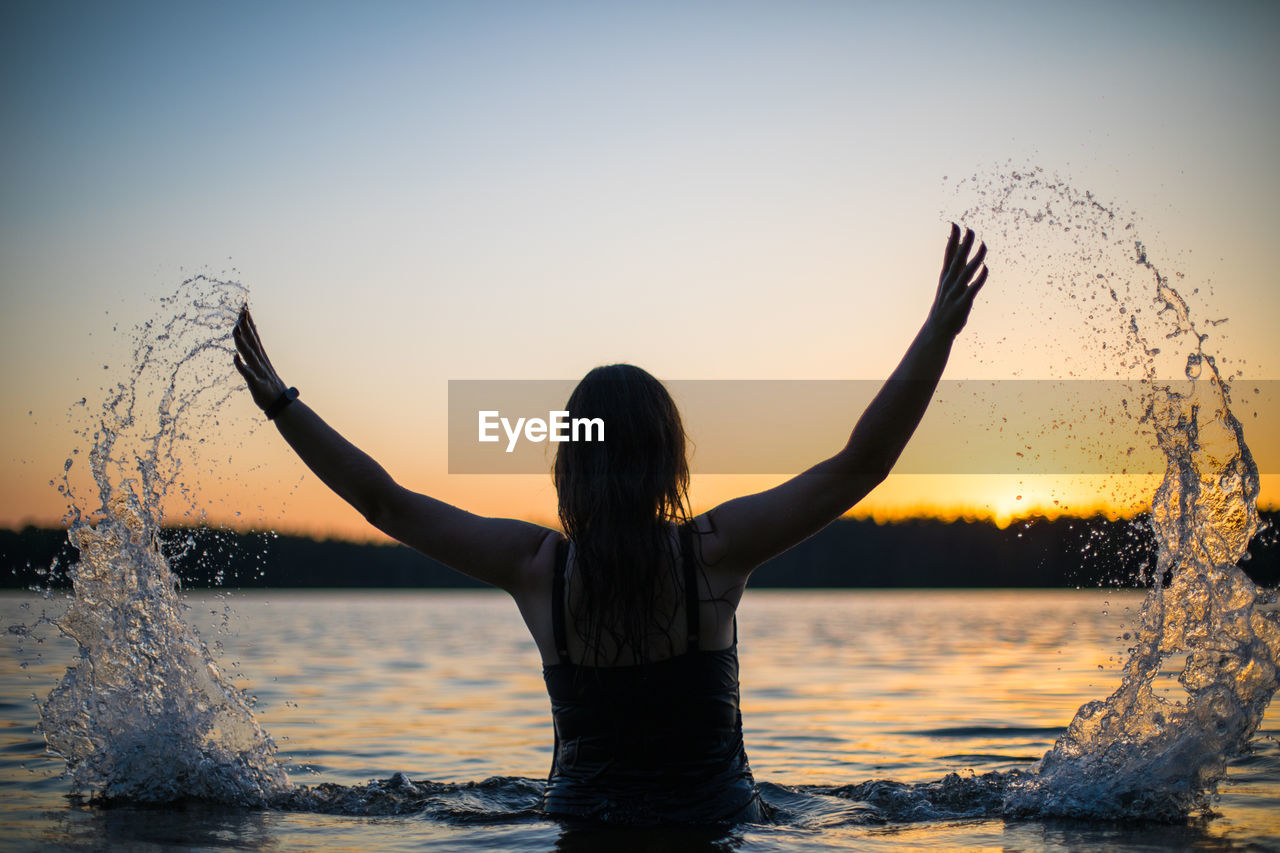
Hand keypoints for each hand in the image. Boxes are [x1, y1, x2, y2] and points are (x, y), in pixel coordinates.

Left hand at [232, 306, 288, 411]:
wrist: (282, 405)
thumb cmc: (269, 388)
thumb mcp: (261, 370)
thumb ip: (252, 358)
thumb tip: (243, 349)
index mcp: (261, 358)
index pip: (254, 337)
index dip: (248, 322)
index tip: (244, 308)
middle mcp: (261, 362)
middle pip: (252, 341)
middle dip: (246, 325)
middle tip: (241, 310)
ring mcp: (259, 372)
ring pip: (249, 353)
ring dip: (242, 341)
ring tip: (236, 328)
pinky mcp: (257, 384)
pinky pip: (248, 374)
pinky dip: (241, 366)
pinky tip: (235, 357)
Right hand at [927, 223, 987, 337]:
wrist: (938, 329)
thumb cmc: (945, 305)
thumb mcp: (948, 284)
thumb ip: (955, 268)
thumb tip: (960, 253)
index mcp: (945, 276)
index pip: (948, 254)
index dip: (952, 239)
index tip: (956, 225)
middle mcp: (949, 282)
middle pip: (957, 259)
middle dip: (964, 244)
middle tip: (970, 229)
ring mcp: (955, 292)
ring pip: (966, 272)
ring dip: (975, 258)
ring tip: (983, 245)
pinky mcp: (963, 303)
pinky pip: (972, 288)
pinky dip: (979, 278)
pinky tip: (985, 268)